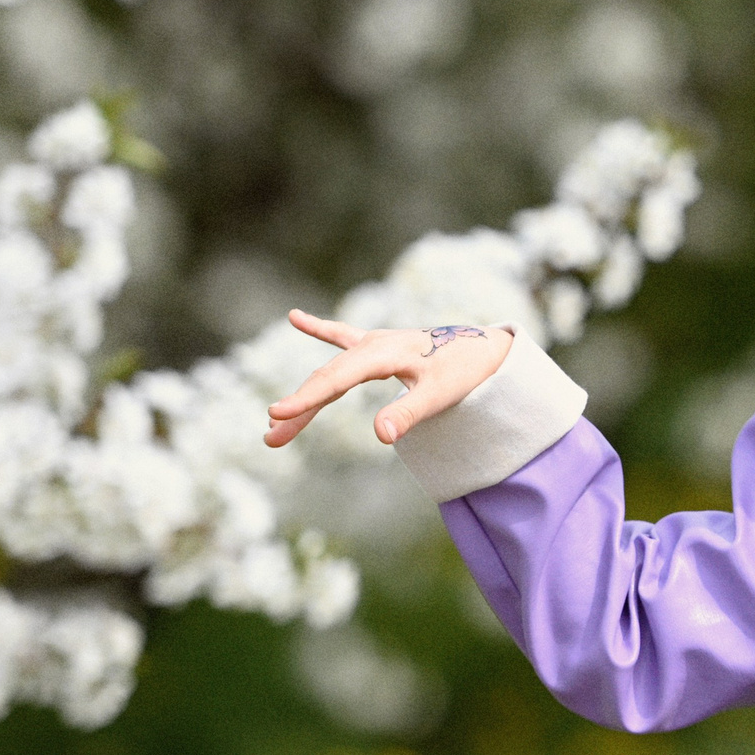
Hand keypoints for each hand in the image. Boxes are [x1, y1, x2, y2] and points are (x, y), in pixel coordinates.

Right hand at [261, 310, 512, 448]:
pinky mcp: (378, 347)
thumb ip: (409, 413)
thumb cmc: (464, 372)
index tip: (278, 413)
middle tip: (271, 438)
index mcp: (384, 354)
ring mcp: (373, 343)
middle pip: (327, 378)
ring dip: (305, 396)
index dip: (307, 398)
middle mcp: (373, 345)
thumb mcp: (440, 395)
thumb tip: (381, 436)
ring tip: (276, 426)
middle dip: (299, 408)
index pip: (337, 379)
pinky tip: (296, 317)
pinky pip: (343, 338)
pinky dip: (321, 329)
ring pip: (331, 371)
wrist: (484, 348)